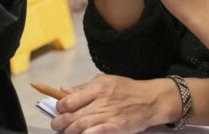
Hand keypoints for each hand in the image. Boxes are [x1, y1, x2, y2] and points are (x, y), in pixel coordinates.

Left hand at [51, 74, 178, 133]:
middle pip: (71, 116)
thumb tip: (64, 92)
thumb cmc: (127, 89)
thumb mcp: (106, 80)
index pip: (69, 100)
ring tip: (67, 132)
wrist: (150, 101)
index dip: (60, 108)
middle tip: (58, 126)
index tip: (59, 111)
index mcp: (97, 87)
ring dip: (69, 132)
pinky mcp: (114, 128)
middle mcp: (100, 101)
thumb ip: (84, 87)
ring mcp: (107, 116)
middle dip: (60, 123)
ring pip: (79, 127)